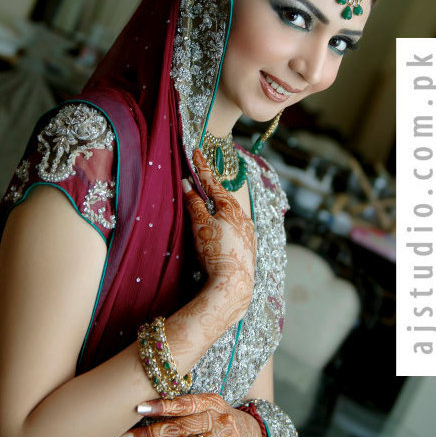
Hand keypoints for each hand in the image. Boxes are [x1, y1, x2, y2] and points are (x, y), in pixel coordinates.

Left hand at [120, 393, 261, 436]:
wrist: (255, 436)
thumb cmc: (221, 419)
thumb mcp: (209, 406)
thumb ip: (186, 407)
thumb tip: (149, 410)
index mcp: (210, 401)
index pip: (183, 402)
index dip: (161, 406)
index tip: (139, 408)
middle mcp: (218, 418)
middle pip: (180, 427)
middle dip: (150, 433)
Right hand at [183, 149, 255, 324]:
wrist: (232, 285)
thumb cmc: (215, 252)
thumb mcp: (200, 225)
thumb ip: (194, 203)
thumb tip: (187, 184)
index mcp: (232, 208)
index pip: (212, 182)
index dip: (202, 167)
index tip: (196, 151)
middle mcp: (244, 218)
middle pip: (223, 198)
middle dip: (211, 188)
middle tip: (201, 176)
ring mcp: (248, 234)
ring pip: (230, 215)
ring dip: (217, 208)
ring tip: (207, 204)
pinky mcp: (248, 250)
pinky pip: (234, 230)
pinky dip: (224, 225)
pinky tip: (220, 231)